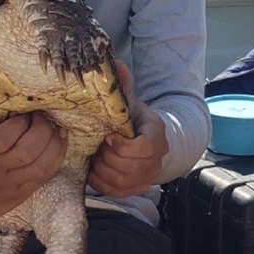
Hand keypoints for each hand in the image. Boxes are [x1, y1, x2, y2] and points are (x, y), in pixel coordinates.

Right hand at [0, 113, 66, 251]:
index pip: (4, 136)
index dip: (21, 120)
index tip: (25, 107)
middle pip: (27, 149)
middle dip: (42, 127)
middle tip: (43, 112)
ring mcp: (6, 186)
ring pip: (39, 164)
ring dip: (53, 141)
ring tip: (55, 124)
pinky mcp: (17, 196)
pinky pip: (43, 177)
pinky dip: (56, 157)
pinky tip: (59, 141)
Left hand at [88, 61, 168, 196]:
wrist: (145, 142)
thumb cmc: (132, 120)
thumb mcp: (129, 102)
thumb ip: (122, 85)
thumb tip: (115, 63)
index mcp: (157, 134)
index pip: (143, 147)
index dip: (121, 144)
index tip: (108, 135)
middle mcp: (156, 159)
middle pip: (127, 165)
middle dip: (107, 156)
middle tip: (99, 145)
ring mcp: (147, 177)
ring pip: (118, 179)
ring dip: (101, 168)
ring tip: (97, 155)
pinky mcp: (136, 189)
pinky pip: (113, 190)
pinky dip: (99, 180)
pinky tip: (96, 167)